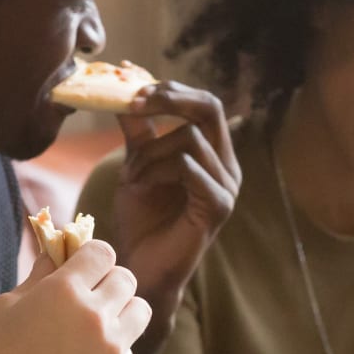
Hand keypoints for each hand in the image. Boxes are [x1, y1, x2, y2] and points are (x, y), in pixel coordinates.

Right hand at [0, 241, 150, 353]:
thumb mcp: (7, 307)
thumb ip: (38, 277)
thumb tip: (56, 254)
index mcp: (64, 290)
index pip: (102, 252)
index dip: (92, 257)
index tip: (83, 267)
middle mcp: (94, 314)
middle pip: (126, 278)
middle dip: (108, 282)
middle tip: (91, 296)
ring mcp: (111, 347)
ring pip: (140, 310)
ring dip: (123, 310)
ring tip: (100, 324)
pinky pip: (129, 348)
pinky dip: (115, 348)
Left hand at [112, 82, 240, 310]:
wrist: (141, 268)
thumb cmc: (142, 220)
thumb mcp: (137, 163)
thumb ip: (138, 129)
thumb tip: (125, 84)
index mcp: (214, 154)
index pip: (204, 104)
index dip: (171, 89)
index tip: (131, 85)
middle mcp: (228, 167)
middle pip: (210, 109)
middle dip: (169, 100)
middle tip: (133, 103)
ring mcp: (227, 188)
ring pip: (191, 139)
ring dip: (150, 152)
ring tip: (128, 175)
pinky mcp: (219, 207)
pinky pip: (189, 168)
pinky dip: (157, 170)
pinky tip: (138, 186)